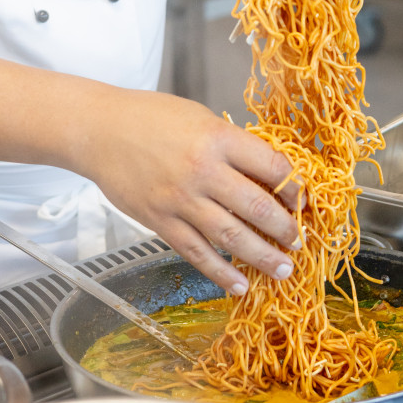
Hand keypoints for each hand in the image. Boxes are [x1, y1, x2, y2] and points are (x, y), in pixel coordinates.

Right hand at [79, 89, 301, 293]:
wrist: (99, 131)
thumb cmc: (151, 118)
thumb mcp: (201, 118)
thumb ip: (232, 146)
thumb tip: (267, 175)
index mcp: (218, 138)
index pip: (272, 167)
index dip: (295, 187)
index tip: (303, 201)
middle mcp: (202, 171)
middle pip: (257, 207)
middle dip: (285, 229)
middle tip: (299, 242)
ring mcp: (180, 200)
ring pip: (231, 236)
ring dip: (261, 257)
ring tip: (283, 270)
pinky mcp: (160, 221)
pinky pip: (196, 252)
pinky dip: (220, 272)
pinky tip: (238, 285)